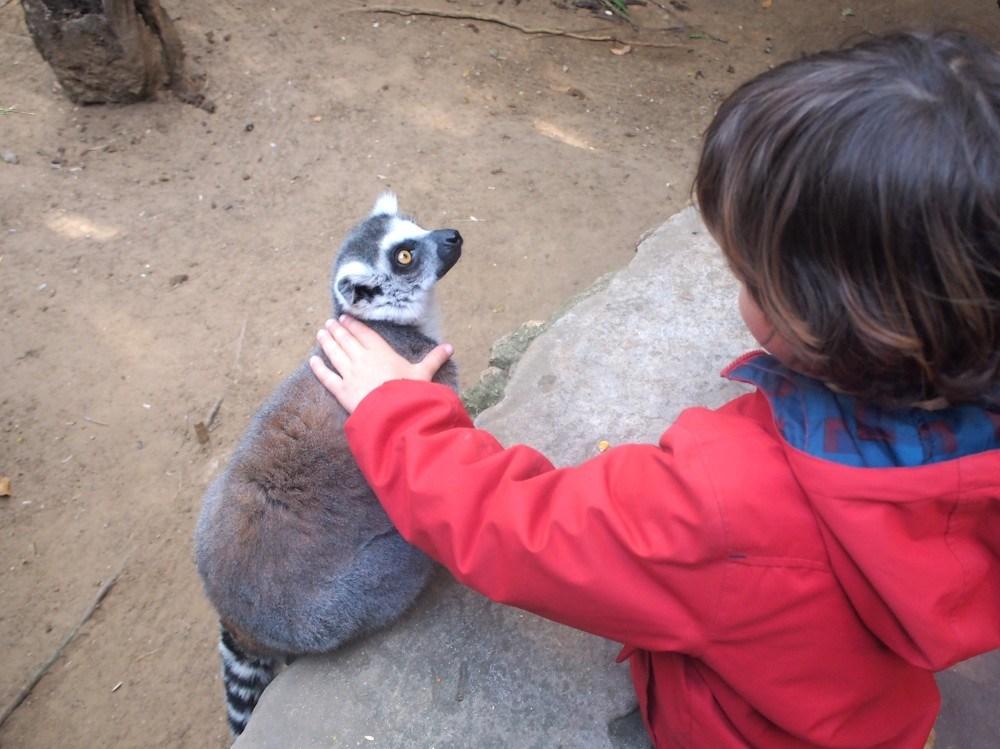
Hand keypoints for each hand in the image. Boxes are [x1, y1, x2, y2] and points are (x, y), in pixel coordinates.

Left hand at [309, 316, 453, 413]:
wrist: (395, 414)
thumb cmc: (410, 392)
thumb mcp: (424, 374)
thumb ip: (433, 359)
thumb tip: (450, 347)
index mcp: (381, 352)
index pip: (364, 334)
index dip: (354, 325)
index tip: (345, 318)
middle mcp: (362, 359)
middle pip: (346, 341)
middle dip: (337, 330)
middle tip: (329, 323)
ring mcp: (350, 374)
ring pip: (334, 354)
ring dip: (326, 342)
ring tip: (320, 333)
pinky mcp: (342, 391)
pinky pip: (327, 377)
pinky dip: (319, 368)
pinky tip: (312, 361)